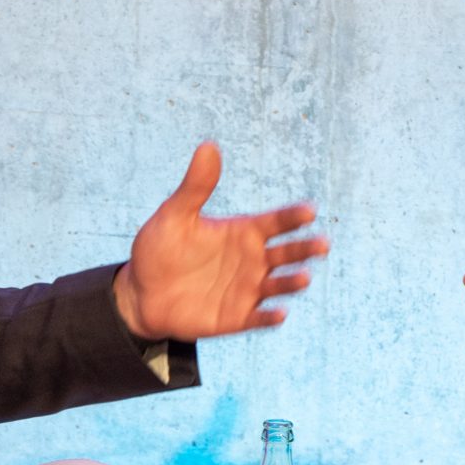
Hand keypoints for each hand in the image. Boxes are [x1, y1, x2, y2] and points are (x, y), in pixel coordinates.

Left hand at [115, 142, 326, 341]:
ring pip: (279, 285)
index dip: (293, 216)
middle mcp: (252, 260)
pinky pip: (257, 318)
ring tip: (304, 277)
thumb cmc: (160, 249)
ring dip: (293, 282)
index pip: (276, 222)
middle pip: (287, 253)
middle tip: (323, 243)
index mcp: (243, 232)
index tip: (309, 210)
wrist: (141, 292)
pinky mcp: (236, 317)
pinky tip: (278, 314)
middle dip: (305, 248)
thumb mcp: (175, 215)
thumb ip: (196, 186)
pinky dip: (269, 317)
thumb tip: (208, 146)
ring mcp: (246, 290)